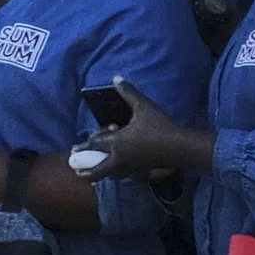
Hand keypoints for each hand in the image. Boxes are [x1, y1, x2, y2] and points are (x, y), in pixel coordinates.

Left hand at [73, 78, 213, 180]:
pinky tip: (117, 170)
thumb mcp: (143, 106)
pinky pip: (123, 175)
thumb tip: (117, 78)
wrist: (181, 147)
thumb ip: (128, 93)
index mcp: (118, 142)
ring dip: (101, 173)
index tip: (74, 149)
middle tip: (77, 170)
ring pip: (110, 175)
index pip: (95, 145)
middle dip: (85, 172)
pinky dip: (116, 174)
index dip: (83, 146)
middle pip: (97, 170)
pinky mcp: (141, 170)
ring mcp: (131, 167)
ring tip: (96, 170)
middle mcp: (121, 158)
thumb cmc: (161, 126)